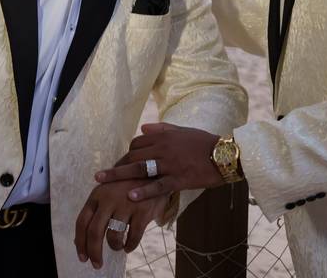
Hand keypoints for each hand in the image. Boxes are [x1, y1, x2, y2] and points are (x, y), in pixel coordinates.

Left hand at [74, 179, 168, 269]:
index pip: (82, 222)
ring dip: (114, 246)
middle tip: (97, 264)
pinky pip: (133, 237)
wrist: (153, 172)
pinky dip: (130, 245)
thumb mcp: (107, 193)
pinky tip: (129, 246)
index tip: (82, 257)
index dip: (80, 243)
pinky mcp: (143, 210)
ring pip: (113, 236)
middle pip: (95, 232)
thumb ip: (95, 212)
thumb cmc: (126, 187)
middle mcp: (109, 199)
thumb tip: (79, 241)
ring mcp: (126, 204)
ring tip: (118, 247)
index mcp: (97, 194)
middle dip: (94, 252)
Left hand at [94, 122, 223, 201]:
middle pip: (134, 155)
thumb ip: (162, 129)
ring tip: (101, 181)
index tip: (120, 162)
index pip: (138, 142)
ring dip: (119, 174)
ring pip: (140, 168)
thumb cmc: (205, 142)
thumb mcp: (183, 131)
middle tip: (103, 176)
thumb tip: (143, 129)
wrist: (225, 155)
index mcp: (165, 136)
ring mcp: (171, 164)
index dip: (127, 153)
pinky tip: (130, 196)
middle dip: (117, 165)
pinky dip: (143, 191)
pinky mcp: (179, 179)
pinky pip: (158, 185)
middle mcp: (164, 148)